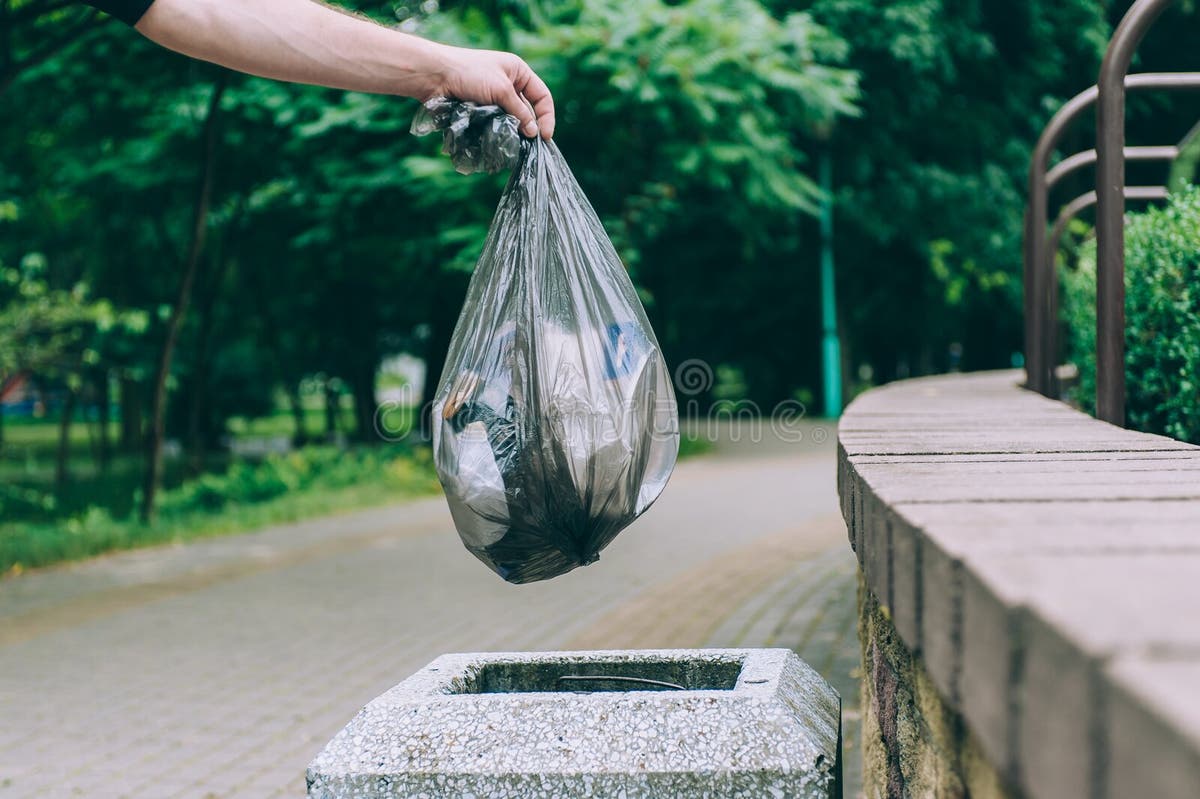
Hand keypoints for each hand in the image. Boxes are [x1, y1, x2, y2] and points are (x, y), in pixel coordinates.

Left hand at [427, 45, 555, 139]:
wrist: (435, 76)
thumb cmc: (469, 74)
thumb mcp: (501, 90)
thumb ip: (520, 112)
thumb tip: (534, 133)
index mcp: (518, 72)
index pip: (542, 96)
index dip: (546, 116)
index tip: (544, 137)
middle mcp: (508, 84)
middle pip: (528, 111)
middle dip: (529, 127)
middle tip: (530, 147)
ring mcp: (494, 98)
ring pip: (511, 120)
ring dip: (513, 133)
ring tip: (514, 147)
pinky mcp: (481, 110)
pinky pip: (496, 125)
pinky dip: (499, 134)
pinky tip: (499, 143)